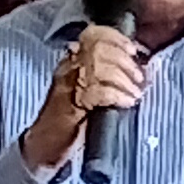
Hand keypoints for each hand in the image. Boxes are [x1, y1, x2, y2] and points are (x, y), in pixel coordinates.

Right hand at [21, 25, 146, 176]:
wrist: (44, 148)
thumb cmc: (71, 120)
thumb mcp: (89, 90)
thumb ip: (107, 75)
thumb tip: (139, 67)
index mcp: (72, 62)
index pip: (93, 35)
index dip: (115, 38)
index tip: (132, 49)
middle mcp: (67, 69)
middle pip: (98, 49)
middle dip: (124, 61)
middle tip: (139, 78)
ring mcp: (66, 87)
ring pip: (99, 68)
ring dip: (123, 79)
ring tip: (134, 93)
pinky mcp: (68, 107)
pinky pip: (98, 92)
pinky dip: (117, 95)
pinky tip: (126, 102)